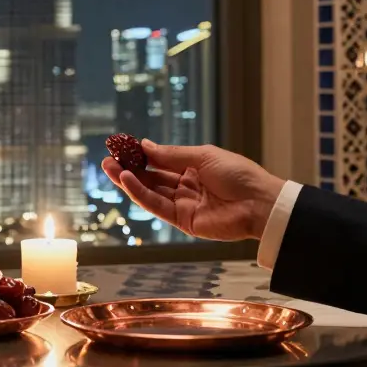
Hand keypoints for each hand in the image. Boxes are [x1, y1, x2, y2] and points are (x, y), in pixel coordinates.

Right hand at [101, 140, 284, 240]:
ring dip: (129, 181)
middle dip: (129, 168)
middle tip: (107, 159)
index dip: (141, 155)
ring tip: (110, 168)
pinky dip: (141, 194)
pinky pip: (157, 206)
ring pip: (150, 192)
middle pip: (152, 178)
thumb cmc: (238, 174)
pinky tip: (127, 180)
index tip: (120, 147)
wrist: (260, 203)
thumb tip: (144, 145)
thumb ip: (171, 154)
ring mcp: (184, 205)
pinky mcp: (183, 221)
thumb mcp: (203, 156)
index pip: (161, 162)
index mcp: (194, 168)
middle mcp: (186, 186)